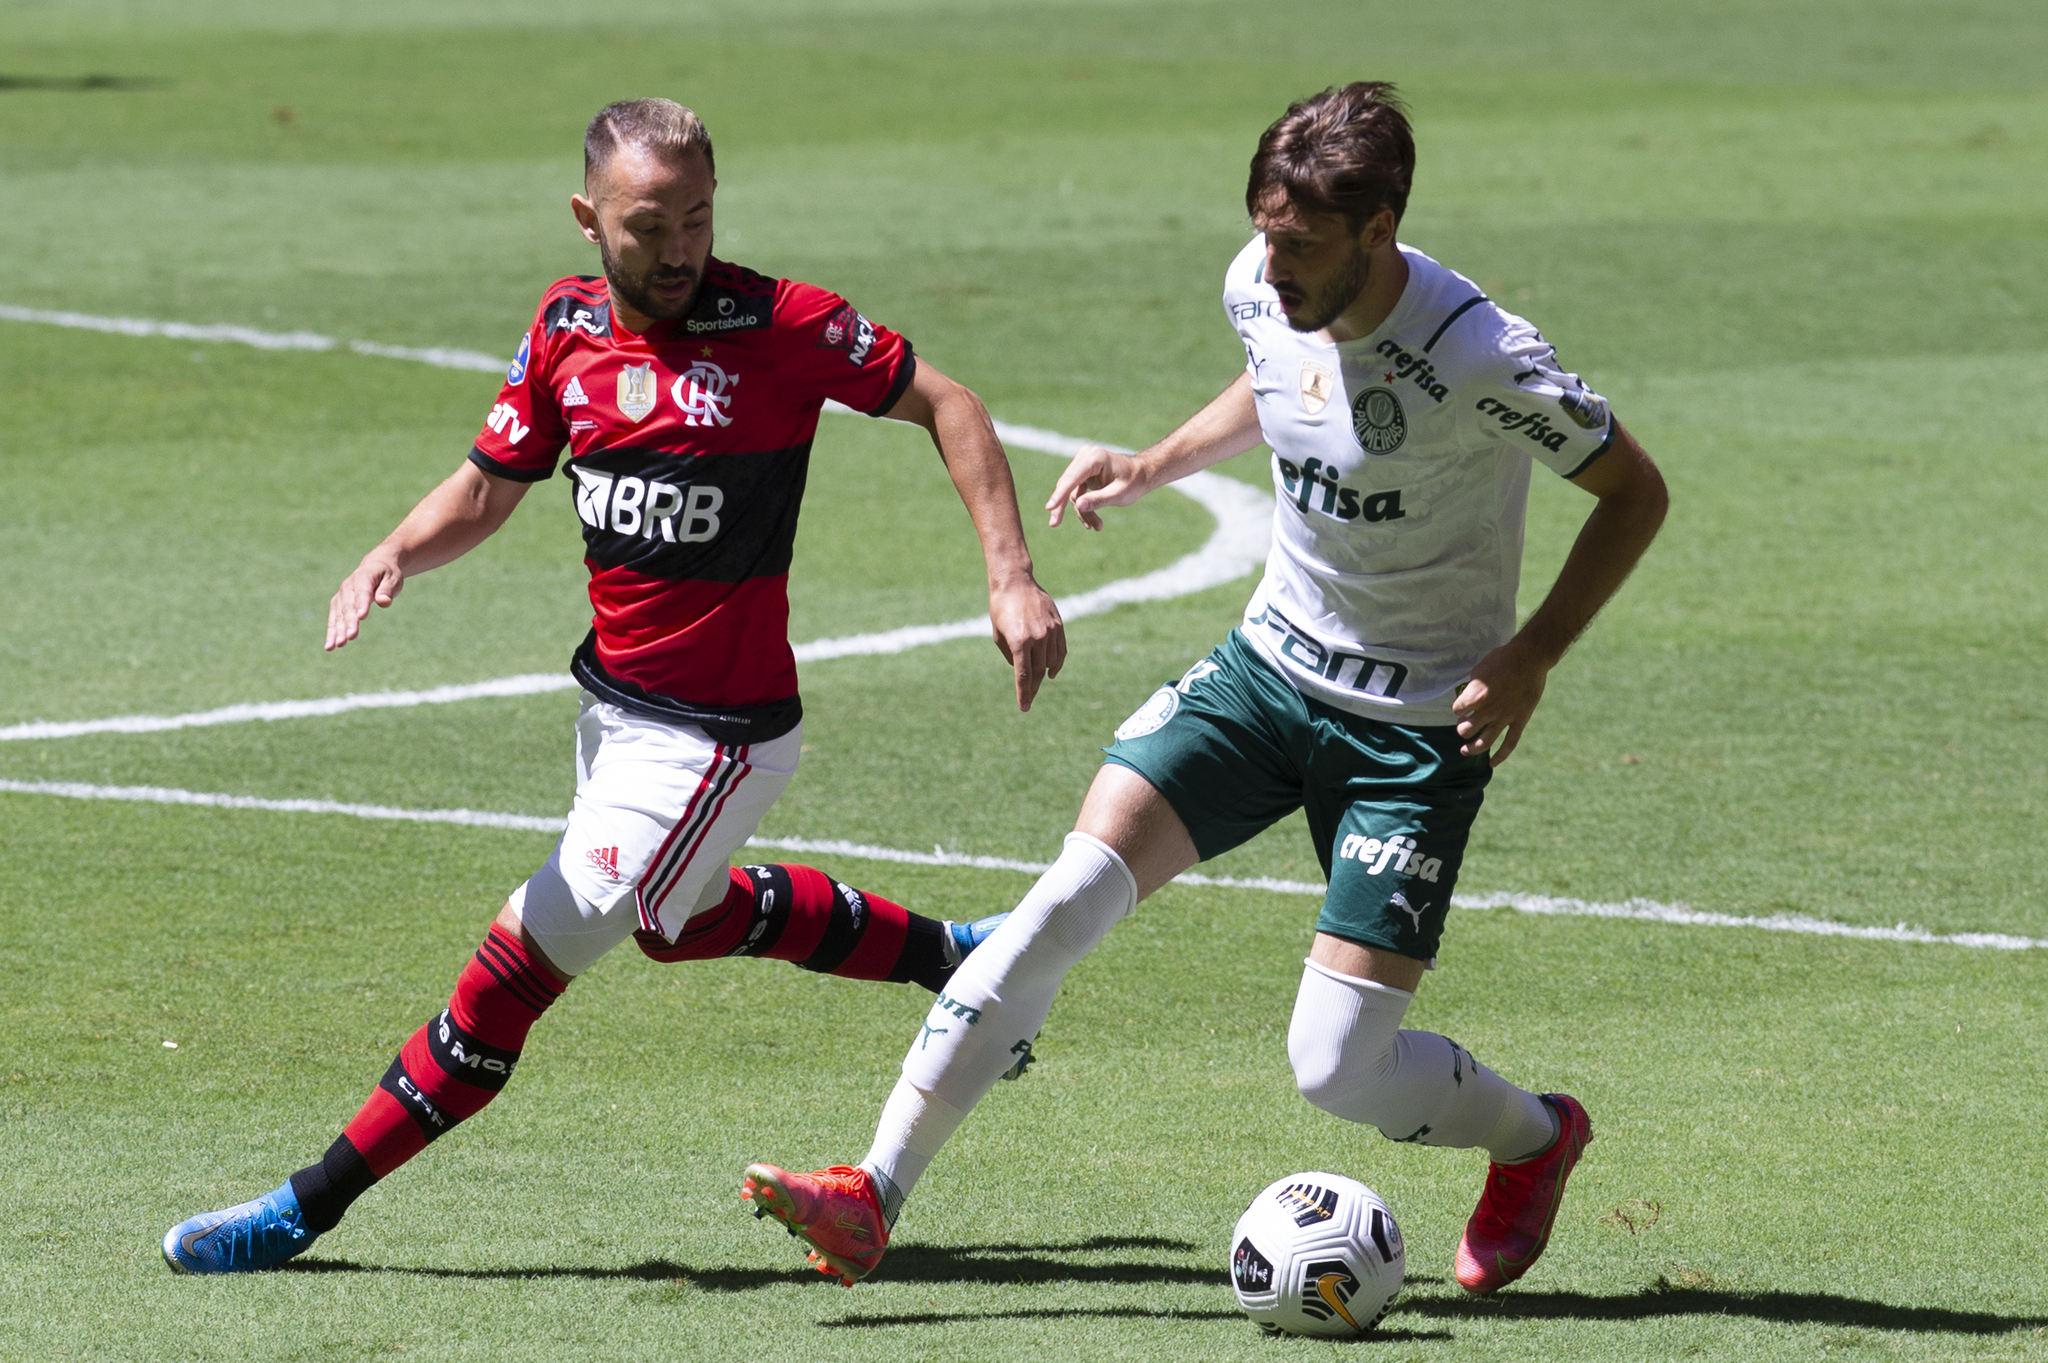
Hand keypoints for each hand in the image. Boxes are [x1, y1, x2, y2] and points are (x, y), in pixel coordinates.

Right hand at [325, 552, 403, 651]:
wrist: (376, 566)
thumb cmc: (388, 574)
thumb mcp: (393, 579)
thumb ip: (387, 590)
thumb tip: (383, 602)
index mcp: (363, 576)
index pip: (362, 592)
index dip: (362, 604)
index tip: (362, 617)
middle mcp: (348, 586)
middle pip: (348, 606)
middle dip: (349, 622)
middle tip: (351, 637)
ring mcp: (341, 595)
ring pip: (339, 614)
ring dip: (338, 630)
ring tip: (338, 645)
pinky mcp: (338, 604)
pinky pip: (334, 619)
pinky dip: (332, 632)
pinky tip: (330, 646)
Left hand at [989, 579, 1065, 710]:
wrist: (1015, 582)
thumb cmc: (1001, 609)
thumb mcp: (999, 635)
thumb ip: (1011, 655)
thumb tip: (1022, 670)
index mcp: (1019, 641)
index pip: (1023, 675)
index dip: (1024, 693)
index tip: (1024, 707)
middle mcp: (1037, 637)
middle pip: (1038, 671)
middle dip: (1033, 687)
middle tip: (1029, 698)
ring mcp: (1050, 631)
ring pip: (1050, 662)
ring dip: (1043, 675)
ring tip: (1037, 683)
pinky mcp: (1058, 626)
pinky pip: (1060, 651)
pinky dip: (1057, 663)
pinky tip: (1051, 671)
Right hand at [1046, 444, 1146, 530]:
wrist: (1141, 474)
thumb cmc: (1133, 482)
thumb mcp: (1119, 494)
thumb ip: (1099, 499)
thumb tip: (1078, 505)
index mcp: (1095, 458)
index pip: (1072, 478)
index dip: (1060, 494)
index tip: (1049, 507)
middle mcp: (1085, 457)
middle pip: (1067, 485)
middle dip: (1063, 507)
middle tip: (1054, 524)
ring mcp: (1082, 464)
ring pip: (1071, 493)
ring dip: (1082, 512)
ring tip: (1097, 527)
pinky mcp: (1081, 473)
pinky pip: (1076, 493)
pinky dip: (1084, 508)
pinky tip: (1094, 523)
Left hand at [1451, 638, 1551, 765]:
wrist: (1529, 658)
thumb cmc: (1502, 659)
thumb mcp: (1479, 669)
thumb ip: (1472, 687)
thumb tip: (1467, 696)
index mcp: (1475, 696)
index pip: (1457, 710)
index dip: (1457, 709)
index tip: (1461, 707)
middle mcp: (1488, 710)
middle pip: (1466, 729)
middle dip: (1462, 729)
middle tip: (1464, 726)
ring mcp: (1504, 717)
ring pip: (1484, 742)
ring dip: (1472, 748)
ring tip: (1465, 750)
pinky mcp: (1520, 720)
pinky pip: (1509, 744)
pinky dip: (1500, 756)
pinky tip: (1492, 764)